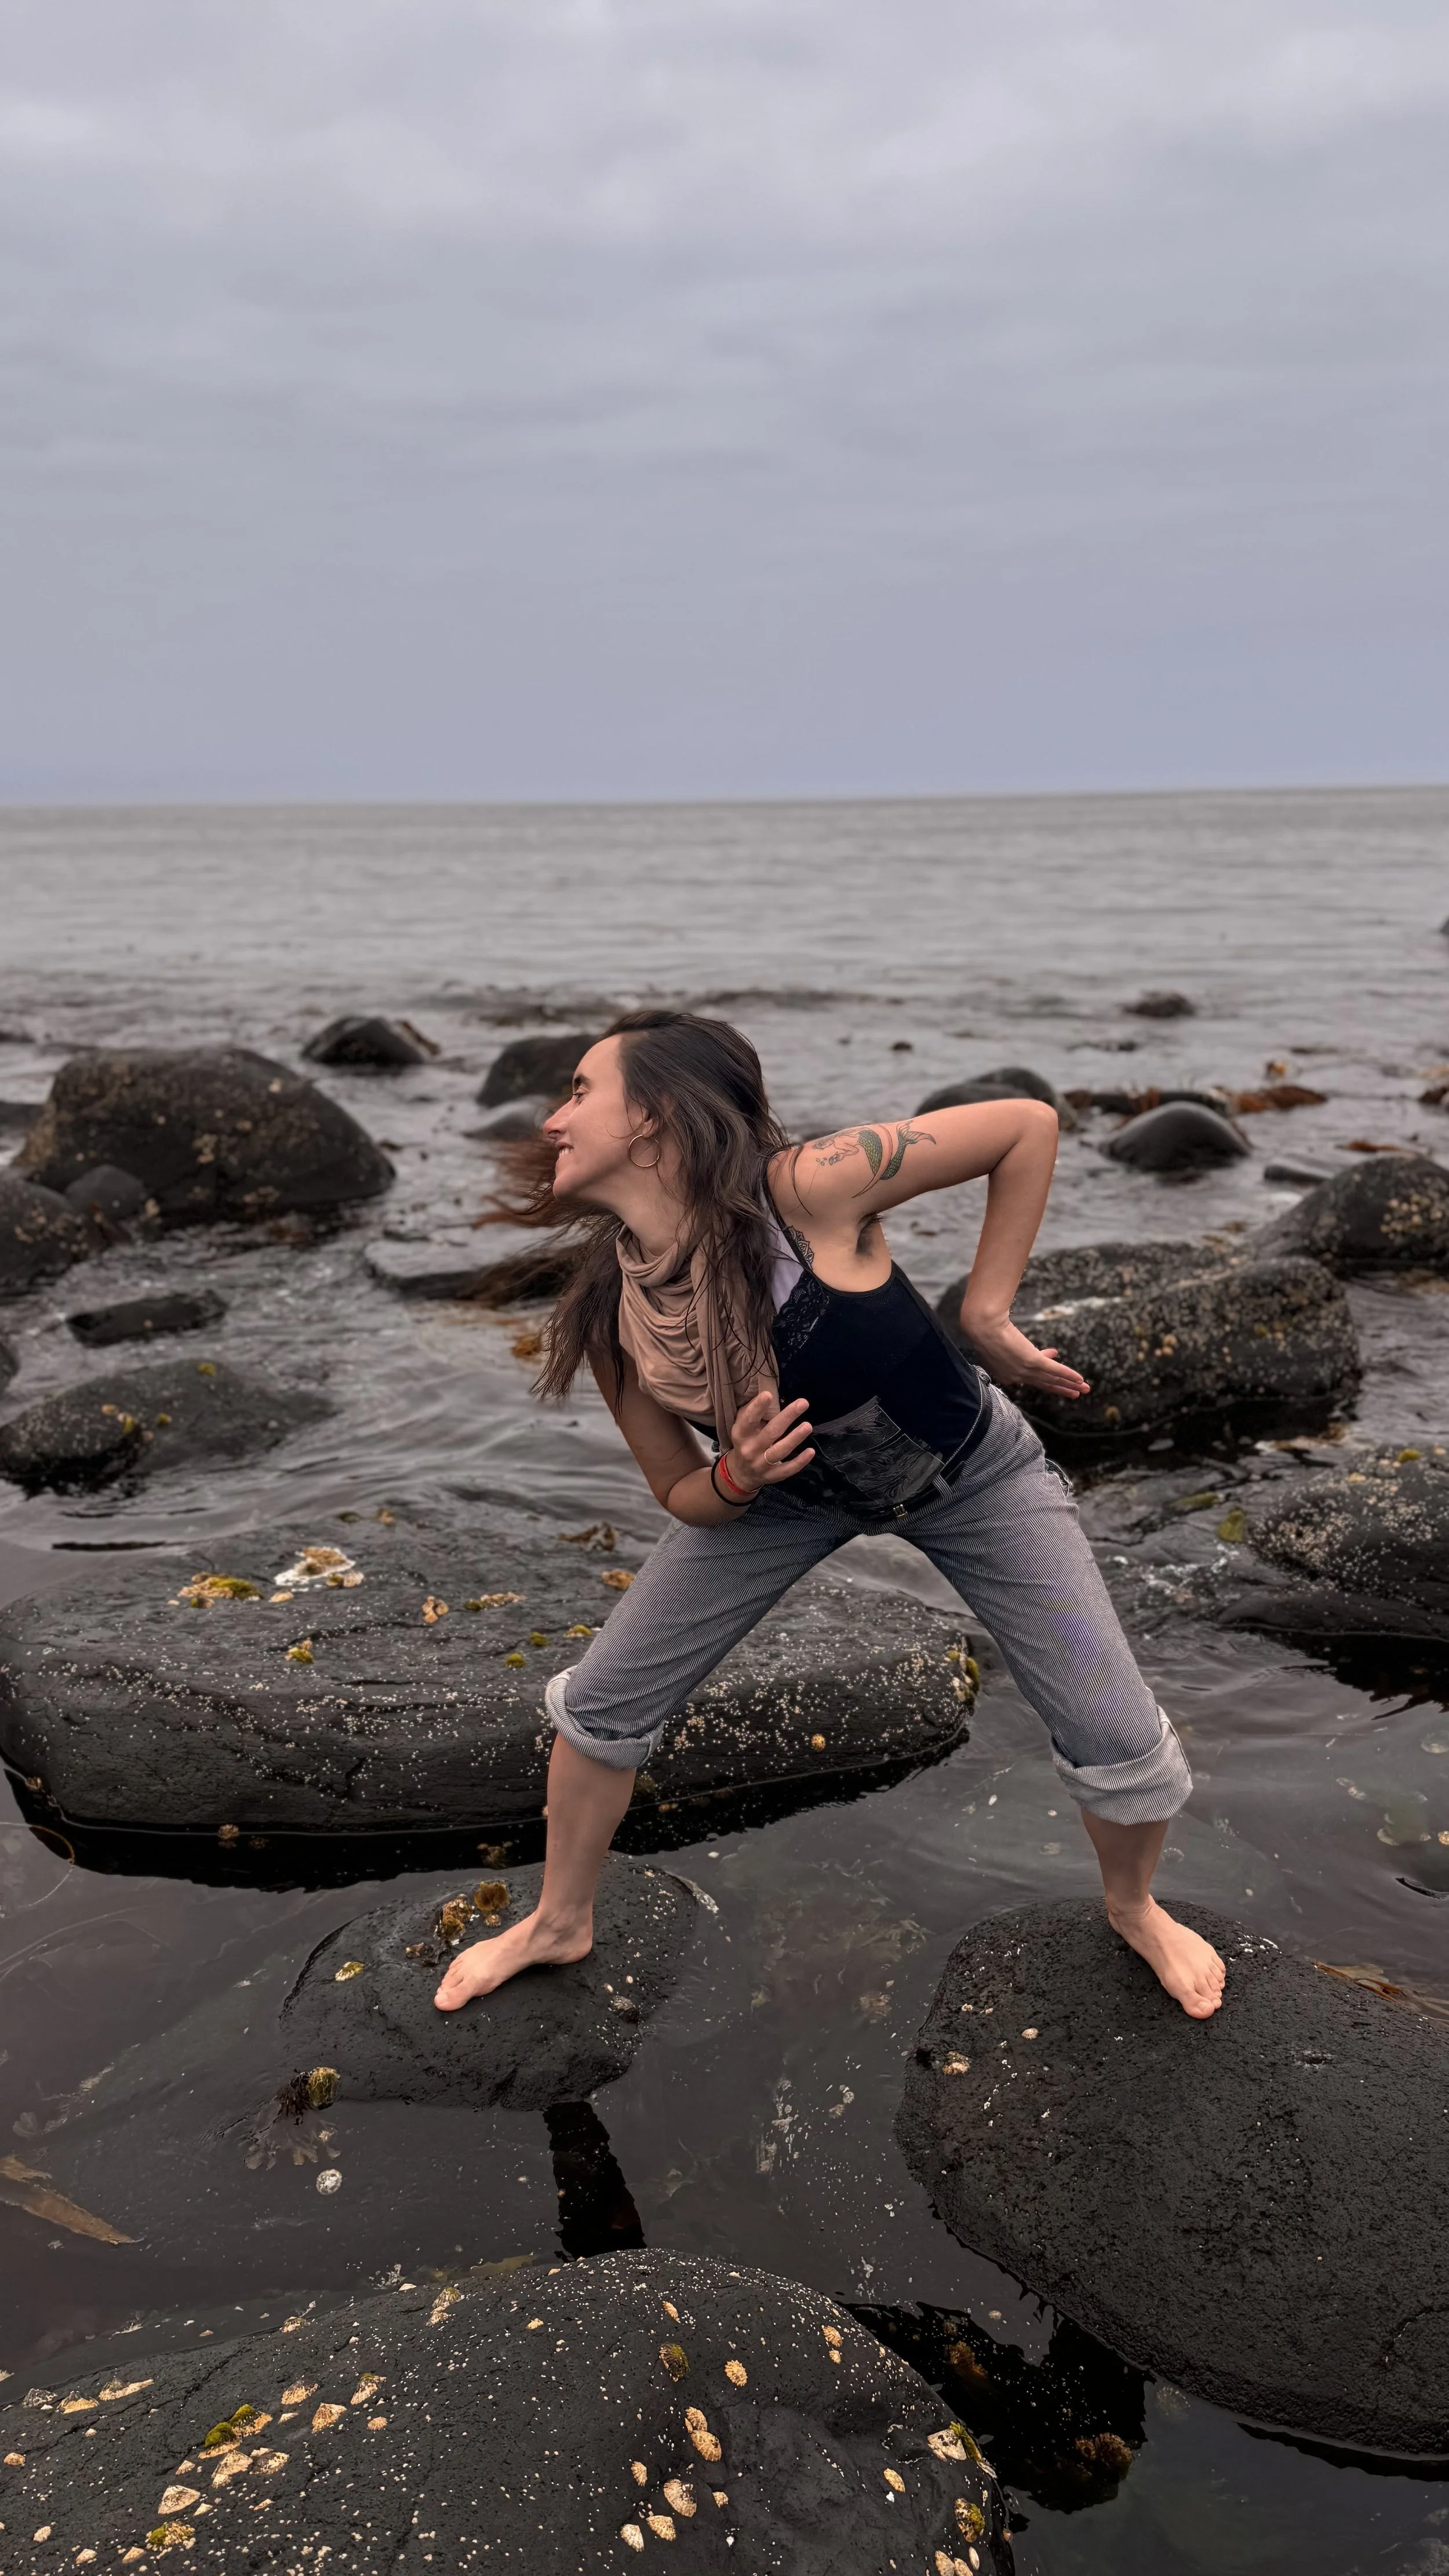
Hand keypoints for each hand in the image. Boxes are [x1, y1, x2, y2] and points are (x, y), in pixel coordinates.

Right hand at [724, 1388, 815, 1489]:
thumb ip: (752, 1413)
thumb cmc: (745, 1442)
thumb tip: (768, 1394)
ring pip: (780, 1451)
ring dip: (795, 1438)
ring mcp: (761, 1464)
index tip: (768, 1395)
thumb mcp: (742, 1427)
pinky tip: (810, 1451)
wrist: (740, 1473)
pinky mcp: (773, 1476)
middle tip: (803, 1403)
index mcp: (741, 1434)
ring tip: (807, 1426)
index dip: (758, 1408)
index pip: (749, 1420)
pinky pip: (788, 1469)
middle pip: (770, 1432)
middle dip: (787, 1417)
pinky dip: (800, 1461)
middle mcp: (750, 1449)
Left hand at [960, 1309, 1089, 1399]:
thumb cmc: (985, 1330)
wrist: (983, 1327)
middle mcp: (1017, 1376)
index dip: (1044, 1371)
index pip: (1030, 1376)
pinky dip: (1068, 1375)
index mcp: (1006, 1374)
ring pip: (1052, 1379)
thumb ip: (1013, 1348)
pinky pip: (1054, 1370)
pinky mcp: (1033, 1361)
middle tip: (1074, 1394)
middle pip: (1044, 1384)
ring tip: (1083, 1389)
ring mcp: (1025, 1370)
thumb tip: (1025, 1344)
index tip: (1054, 1358)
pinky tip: (1079, 1379)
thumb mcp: (1000, 1343)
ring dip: (1069, 1384)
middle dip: (1061, 1388)